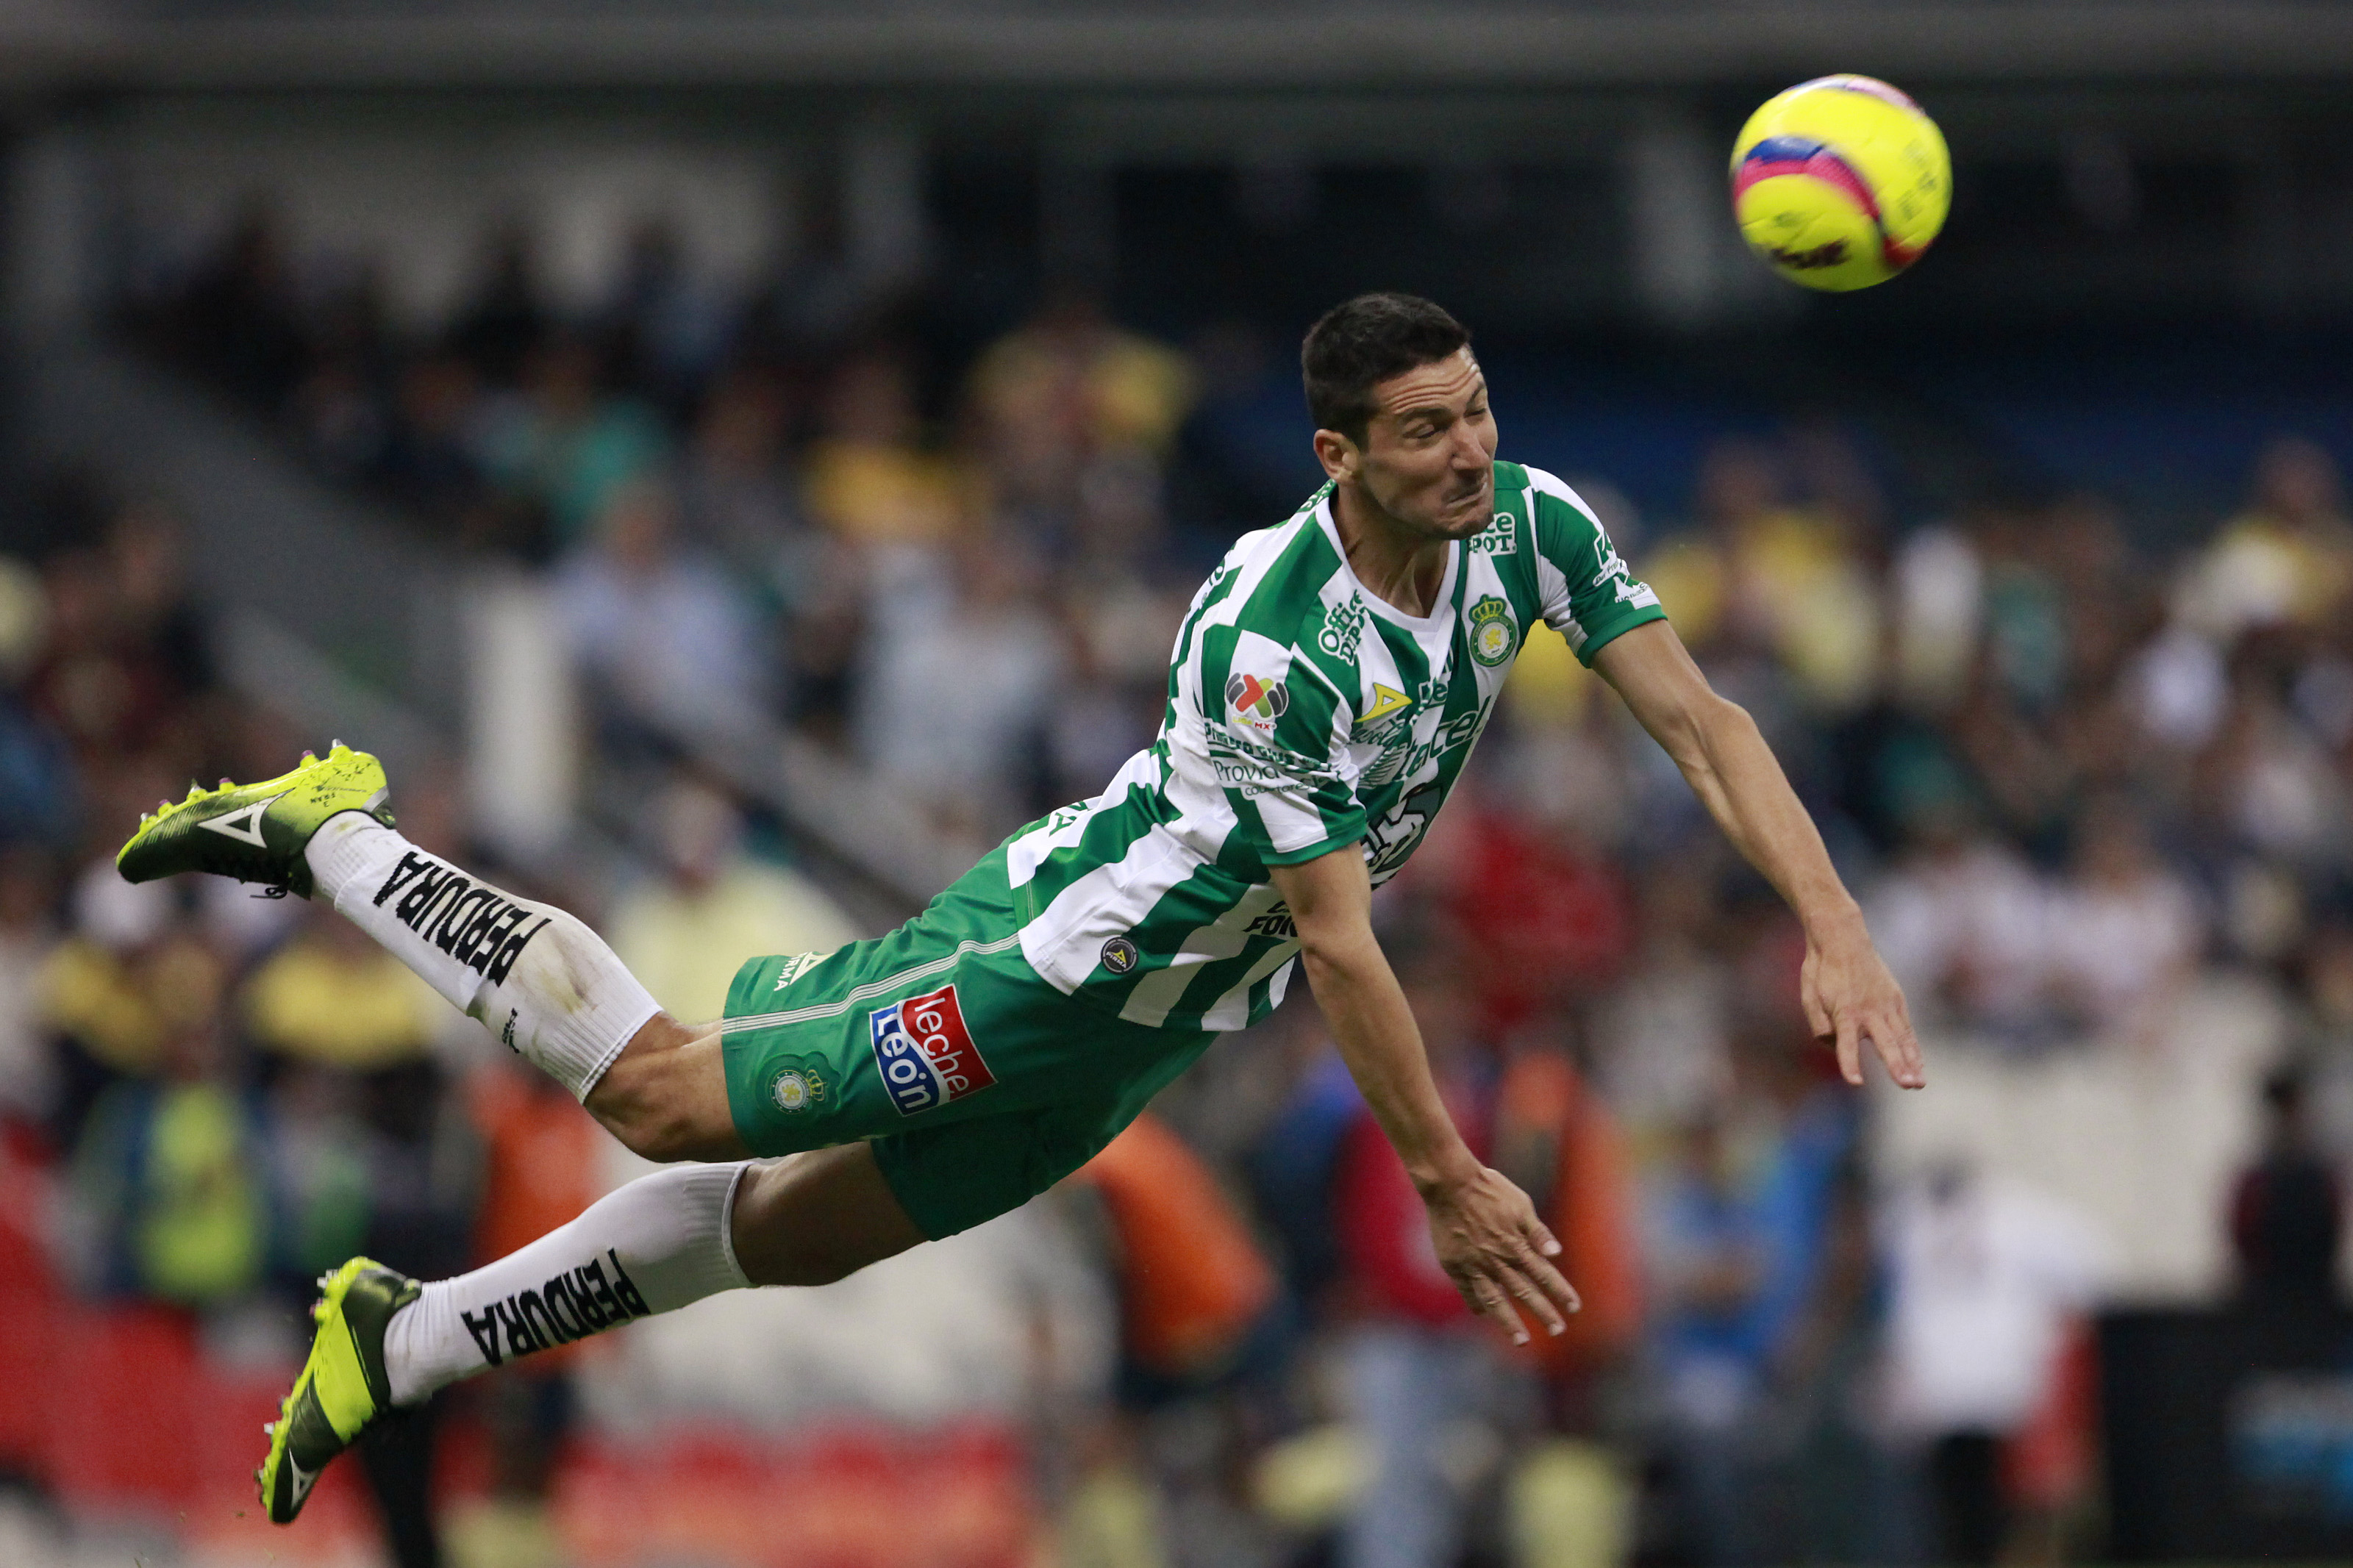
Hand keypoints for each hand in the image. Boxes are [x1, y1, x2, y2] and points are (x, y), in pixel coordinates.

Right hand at [1422, 1165, 1581, 1344]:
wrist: (1450, 1183)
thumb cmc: (1489, 1188)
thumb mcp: (1520, 1204)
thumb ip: (1537, 1231)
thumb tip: (1555, 1252)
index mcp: (1517, 1245)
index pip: (1545, 1274)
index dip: (1560, 1291)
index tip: (1574, 1307)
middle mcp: (1499, 1259)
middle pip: (1525, 1292)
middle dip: (1543, 1312)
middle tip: (1558, 1330)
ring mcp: (1476, 1264)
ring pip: (1496, 1300)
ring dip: (1510, 1322)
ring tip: (1521, 1341)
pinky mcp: (1455, 1265)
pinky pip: (1468, 1290)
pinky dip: (1477, 1303)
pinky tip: (1483, 1314)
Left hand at [1802, 917, 1925, 1088]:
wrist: (1842, 938)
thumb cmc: (1821, 970)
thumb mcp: (1808, 995)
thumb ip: (1819, 1024)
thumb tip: (1833, 1042)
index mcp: (1843, 1010)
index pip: (1845, 1043)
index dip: (1849, 1062)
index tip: (1856, 1082)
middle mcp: (1868, 1010)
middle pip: (1884, 1042)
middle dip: (1896, 1065)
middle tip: (1907, 1085)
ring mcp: (1886, 1004)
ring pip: (1902, 1038)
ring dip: (1912, 1062)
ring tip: (1919, 1084)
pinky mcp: (1896, 999)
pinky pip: (1906, 1028)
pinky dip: (1913, 1047)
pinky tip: (1919, 1065)